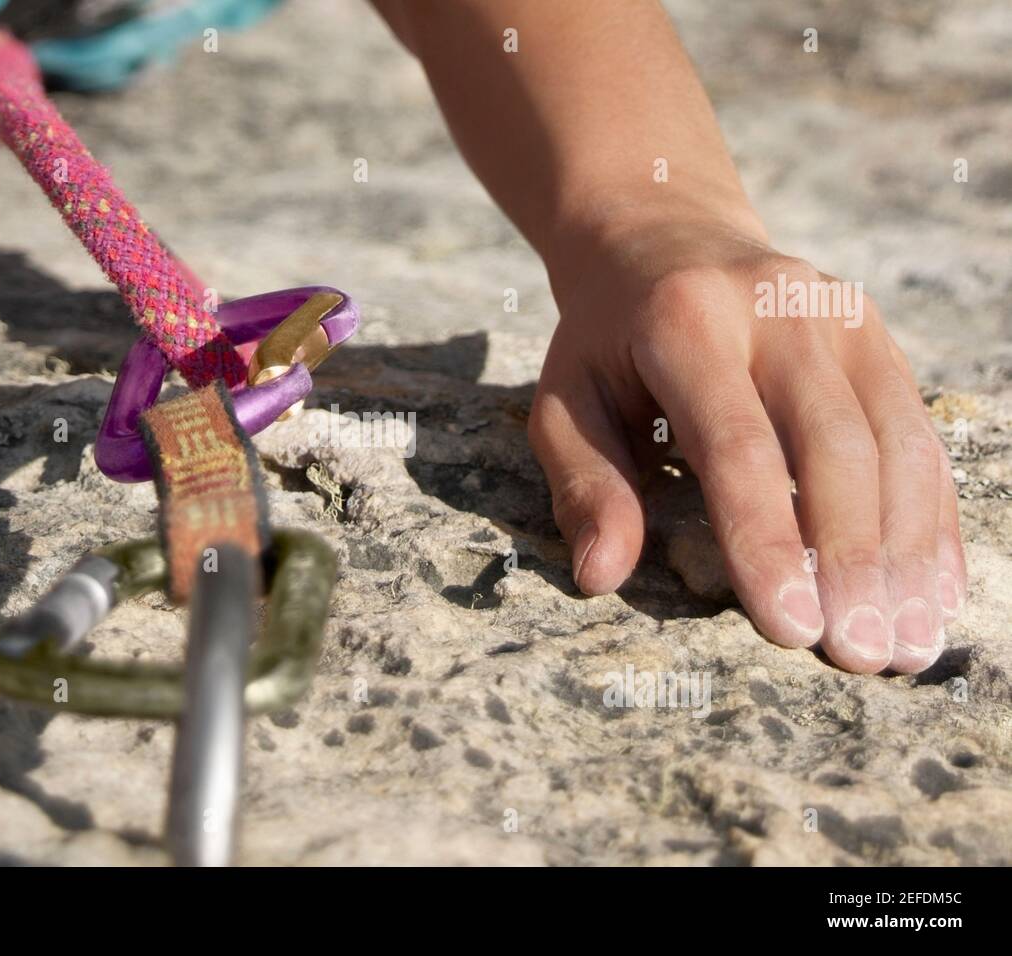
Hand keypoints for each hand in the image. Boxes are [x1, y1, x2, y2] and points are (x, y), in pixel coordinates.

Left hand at [530, 211, 964, 673]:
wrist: (664, 239)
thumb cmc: (605, 342)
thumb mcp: (565, 402)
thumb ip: (584, 484)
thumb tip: (602, 576)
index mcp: (688, 323)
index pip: (739, 445)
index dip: (768, 540)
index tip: (792, 628)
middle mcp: (782, 310)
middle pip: (836, 447)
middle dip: (850, 559)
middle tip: (857, 656)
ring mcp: (843, 318)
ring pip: (895, 445)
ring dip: (906, 552)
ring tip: (902, 647)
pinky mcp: (879, 337)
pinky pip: (918, 436)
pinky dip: (931, 519)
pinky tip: (931, 592)